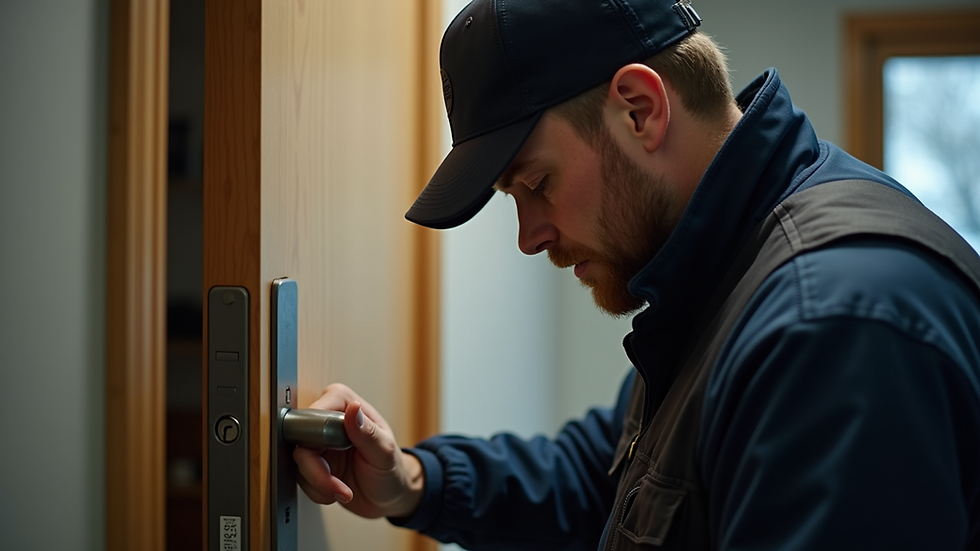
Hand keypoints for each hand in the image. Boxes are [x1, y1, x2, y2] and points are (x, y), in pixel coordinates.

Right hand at [293, 383, 423, 518]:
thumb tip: (353, 407)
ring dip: (319, 484)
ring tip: (343, 491)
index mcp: (346, 405)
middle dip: (316, 470)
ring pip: (299, 462)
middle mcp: (328, 421)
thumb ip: (367, 431)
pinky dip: (317, 491)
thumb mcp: (384, 452)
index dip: (318, 436)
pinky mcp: (313, 464)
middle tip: (336, 485)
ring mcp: (319, 444)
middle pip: (302, 440)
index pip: (315, 412)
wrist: (390, 498)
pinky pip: (301, 478)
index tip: (332, 453)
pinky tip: (336, 492)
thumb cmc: (393, 470)